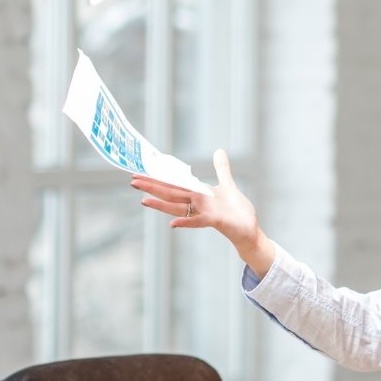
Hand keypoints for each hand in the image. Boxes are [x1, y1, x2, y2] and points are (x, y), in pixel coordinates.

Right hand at [130, 149, 275, 277]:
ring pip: (178, 207)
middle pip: (171, 193)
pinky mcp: (214, 221)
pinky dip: (185, 222)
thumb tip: (219, 150)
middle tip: (132, 181)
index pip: (175, 183)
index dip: (158, 178)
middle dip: (153, 187)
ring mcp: (204, 212)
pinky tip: (171, 224)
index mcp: (198, 193)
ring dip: (161, 204)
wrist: (248, 229)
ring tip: (143, 201)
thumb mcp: (228, 185)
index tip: (140, 172)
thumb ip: (221, 169)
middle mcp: (197, 203)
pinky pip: (197, 221)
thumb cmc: (236, 210)